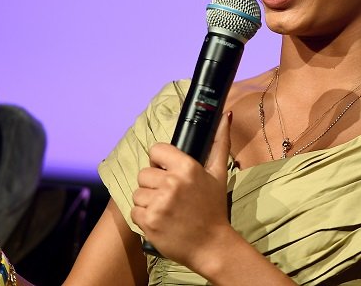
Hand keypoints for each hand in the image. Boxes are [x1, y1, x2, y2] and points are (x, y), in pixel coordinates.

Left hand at [131, 111, 236, 269]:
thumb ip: (220, 142)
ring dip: (148, 202)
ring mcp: (159, 203)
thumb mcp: (219, 173)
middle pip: (144, 173)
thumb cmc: (214, 208)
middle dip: (153, 184)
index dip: (160, 162)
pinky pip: (134, 211)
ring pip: (137, 193)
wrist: (212, 245)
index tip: (168, 173)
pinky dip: (144, 217)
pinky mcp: (149, 221)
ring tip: (166, 210)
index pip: (155, 151)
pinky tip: (160, 221)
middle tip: (170, 196)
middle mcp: (171, 183)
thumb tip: (226, 115)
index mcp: (187, 167)